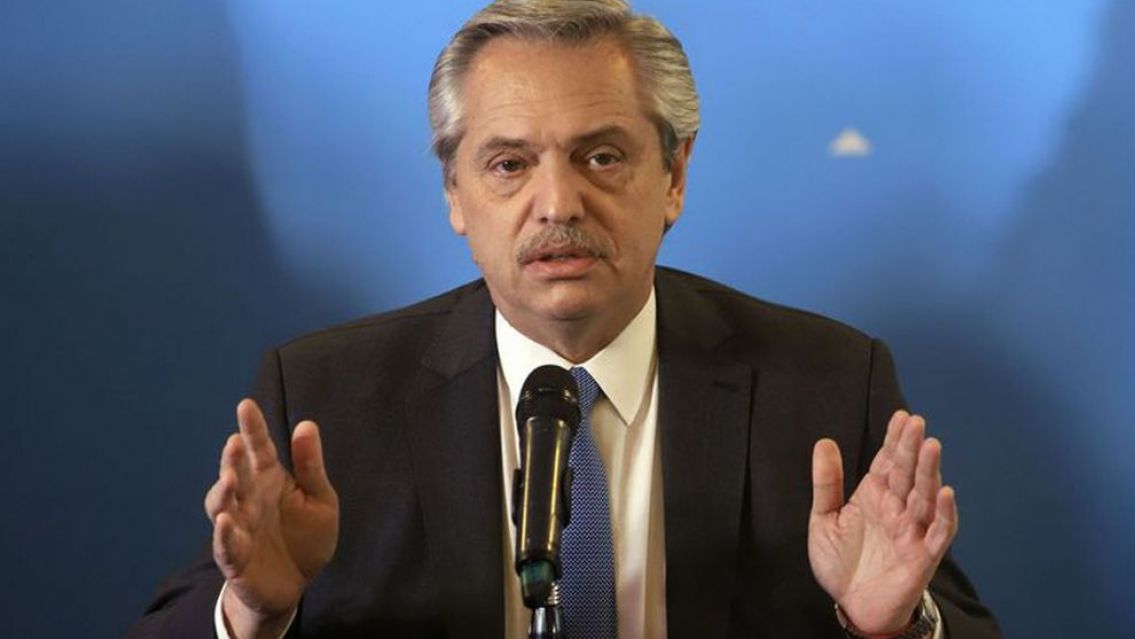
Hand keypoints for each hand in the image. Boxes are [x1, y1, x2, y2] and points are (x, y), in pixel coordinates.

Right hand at [203, 399, 339, 638]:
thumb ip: (310, 466)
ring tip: (230, 478)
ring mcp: (239, 526)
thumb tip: (307, 424)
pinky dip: (224, 533)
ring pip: (222, 504)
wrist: (295, 584)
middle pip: (236, 473)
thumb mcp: (319, 499)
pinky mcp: (235, 556)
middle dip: (233, 458)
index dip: (252, 428)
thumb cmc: (305, 537)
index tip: (246, 405)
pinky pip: (225, 544)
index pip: (259, 449)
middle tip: (235, 442)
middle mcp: (249, 498)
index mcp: (270, 480)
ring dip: (222, 491)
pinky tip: (227, 520)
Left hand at [808, 411, 956, 635]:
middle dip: (911, 448)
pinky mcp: (923, 555)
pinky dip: (946, 513)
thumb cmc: (841, 564)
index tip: (901, 416)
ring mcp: (912, 530)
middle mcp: (897, 509)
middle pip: (908, 473)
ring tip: (931, 446)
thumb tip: (824, 442)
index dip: (894, 440)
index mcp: (874, 497)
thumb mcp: (824, 519)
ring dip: (930, 472)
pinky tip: (947, 492)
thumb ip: (826, 483)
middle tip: (916, 421)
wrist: (852, 606)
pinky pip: (940, 532)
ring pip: (926, 496)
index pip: (887, 462)